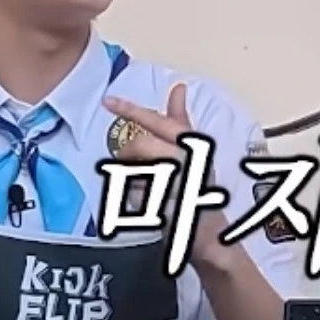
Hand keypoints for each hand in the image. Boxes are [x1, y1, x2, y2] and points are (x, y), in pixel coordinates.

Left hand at [103, 84, 229, 268]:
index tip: (106, 101)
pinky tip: (149, 206)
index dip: (132, 110)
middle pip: (140, 145)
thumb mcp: (195, 151)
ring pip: (134, 171)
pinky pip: (135, 197)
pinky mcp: (171, 208)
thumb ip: (181, 121)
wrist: (212, 232)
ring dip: (133, 180)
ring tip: (148, 188)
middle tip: (131, 163)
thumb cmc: (200, 189)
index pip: (160, 122)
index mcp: (195, 145)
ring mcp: (180, 185)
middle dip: (128, 154)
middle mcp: (190, 161)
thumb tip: (178, 86)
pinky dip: (136, 201)